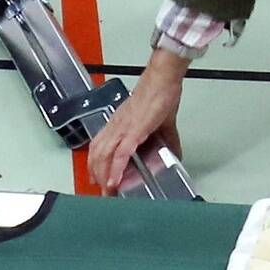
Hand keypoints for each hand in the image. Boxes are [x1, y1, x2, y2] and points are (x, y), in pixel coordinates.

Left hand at [87, 50, 188, 190]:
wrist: (162, 79)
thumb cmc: (159, 93)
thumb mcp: (161, 122)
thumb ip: (166, 138)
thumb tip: (174, 152)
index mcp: (120, 123)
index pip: (100, 145)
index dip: (95, 162)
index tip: (96, 176)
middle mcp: (117, 126)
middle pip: (97, 153)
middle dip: (97, 174)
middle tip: (102, 190)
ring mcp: (123, 128)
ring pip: (104, 156)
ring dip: (103, 175)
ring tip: (107, 190)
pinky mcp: (134, 131)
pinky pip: (120, 153)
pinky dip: (115, 169)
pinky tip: (114, 181)